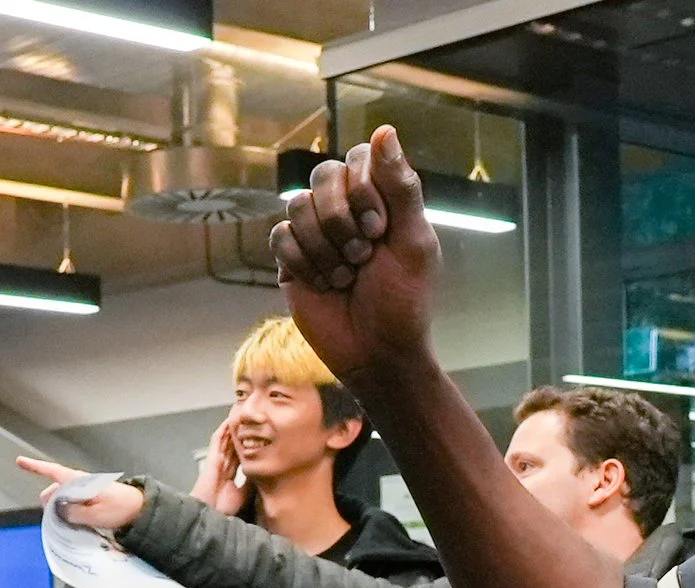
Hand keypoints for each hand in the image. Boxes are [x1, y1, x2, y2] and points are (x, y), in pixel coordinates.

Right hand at [15, 456, 143, 532]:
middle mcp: (79, 482)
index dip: (35, 467)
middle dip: (50, 505)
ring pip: (62, 499)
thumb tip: (57, 510)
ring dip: (61, 510)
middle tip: (62, 522)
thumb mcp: (94, 516)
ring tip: (74, 524)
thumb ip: (72, 513)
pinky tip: (77, 522)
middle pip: (53, 491)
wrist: (140, 508)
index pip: (52, 471)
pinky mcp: (89, 497)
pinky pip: (71, 502)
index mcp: (78, 482)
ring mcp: (84, 490)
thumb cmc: (120, 509)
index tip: (19, 461)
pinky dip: (69, 511)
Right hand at [191, 417, 249, 517]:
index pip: (241, 456)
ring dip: (232, 428)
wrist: (209, 514)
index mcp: (230, 476)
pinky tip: (229, 420)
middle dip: (241, 433)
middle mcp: (223, 467)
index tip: (259, 437)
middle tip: (251, 420)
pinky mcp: (211, 458)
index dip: (248, 446)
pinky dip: (223, 430)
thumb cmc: (223, 509)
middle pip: (233, 445)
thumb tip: (262, 470)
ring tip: (241, 414)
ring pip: (226, 440)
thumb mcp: (245, 494)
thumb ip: (252, 481)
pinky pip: (217, 441)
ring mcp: (217, 462)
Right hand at [270, 125, 443, 387]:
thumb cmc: (403, 300)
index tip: (380, 230)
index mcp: (381, 197)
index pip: (359, 159)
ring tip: (344, 276)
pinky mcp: (291, 259)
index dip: (363, 190)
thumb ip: (401, 187)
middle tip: (362, 255)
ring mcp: (316, 232)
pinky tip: (322, 284)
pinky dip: (302, 262)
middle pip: (322, 175)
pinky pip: (280, 237)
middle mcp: (346, 207)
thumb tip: (384, 130)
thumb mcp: (414, 241)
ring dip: (323, 247)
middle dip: (340, 220)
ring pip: (297, 206)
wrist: (374, 351)